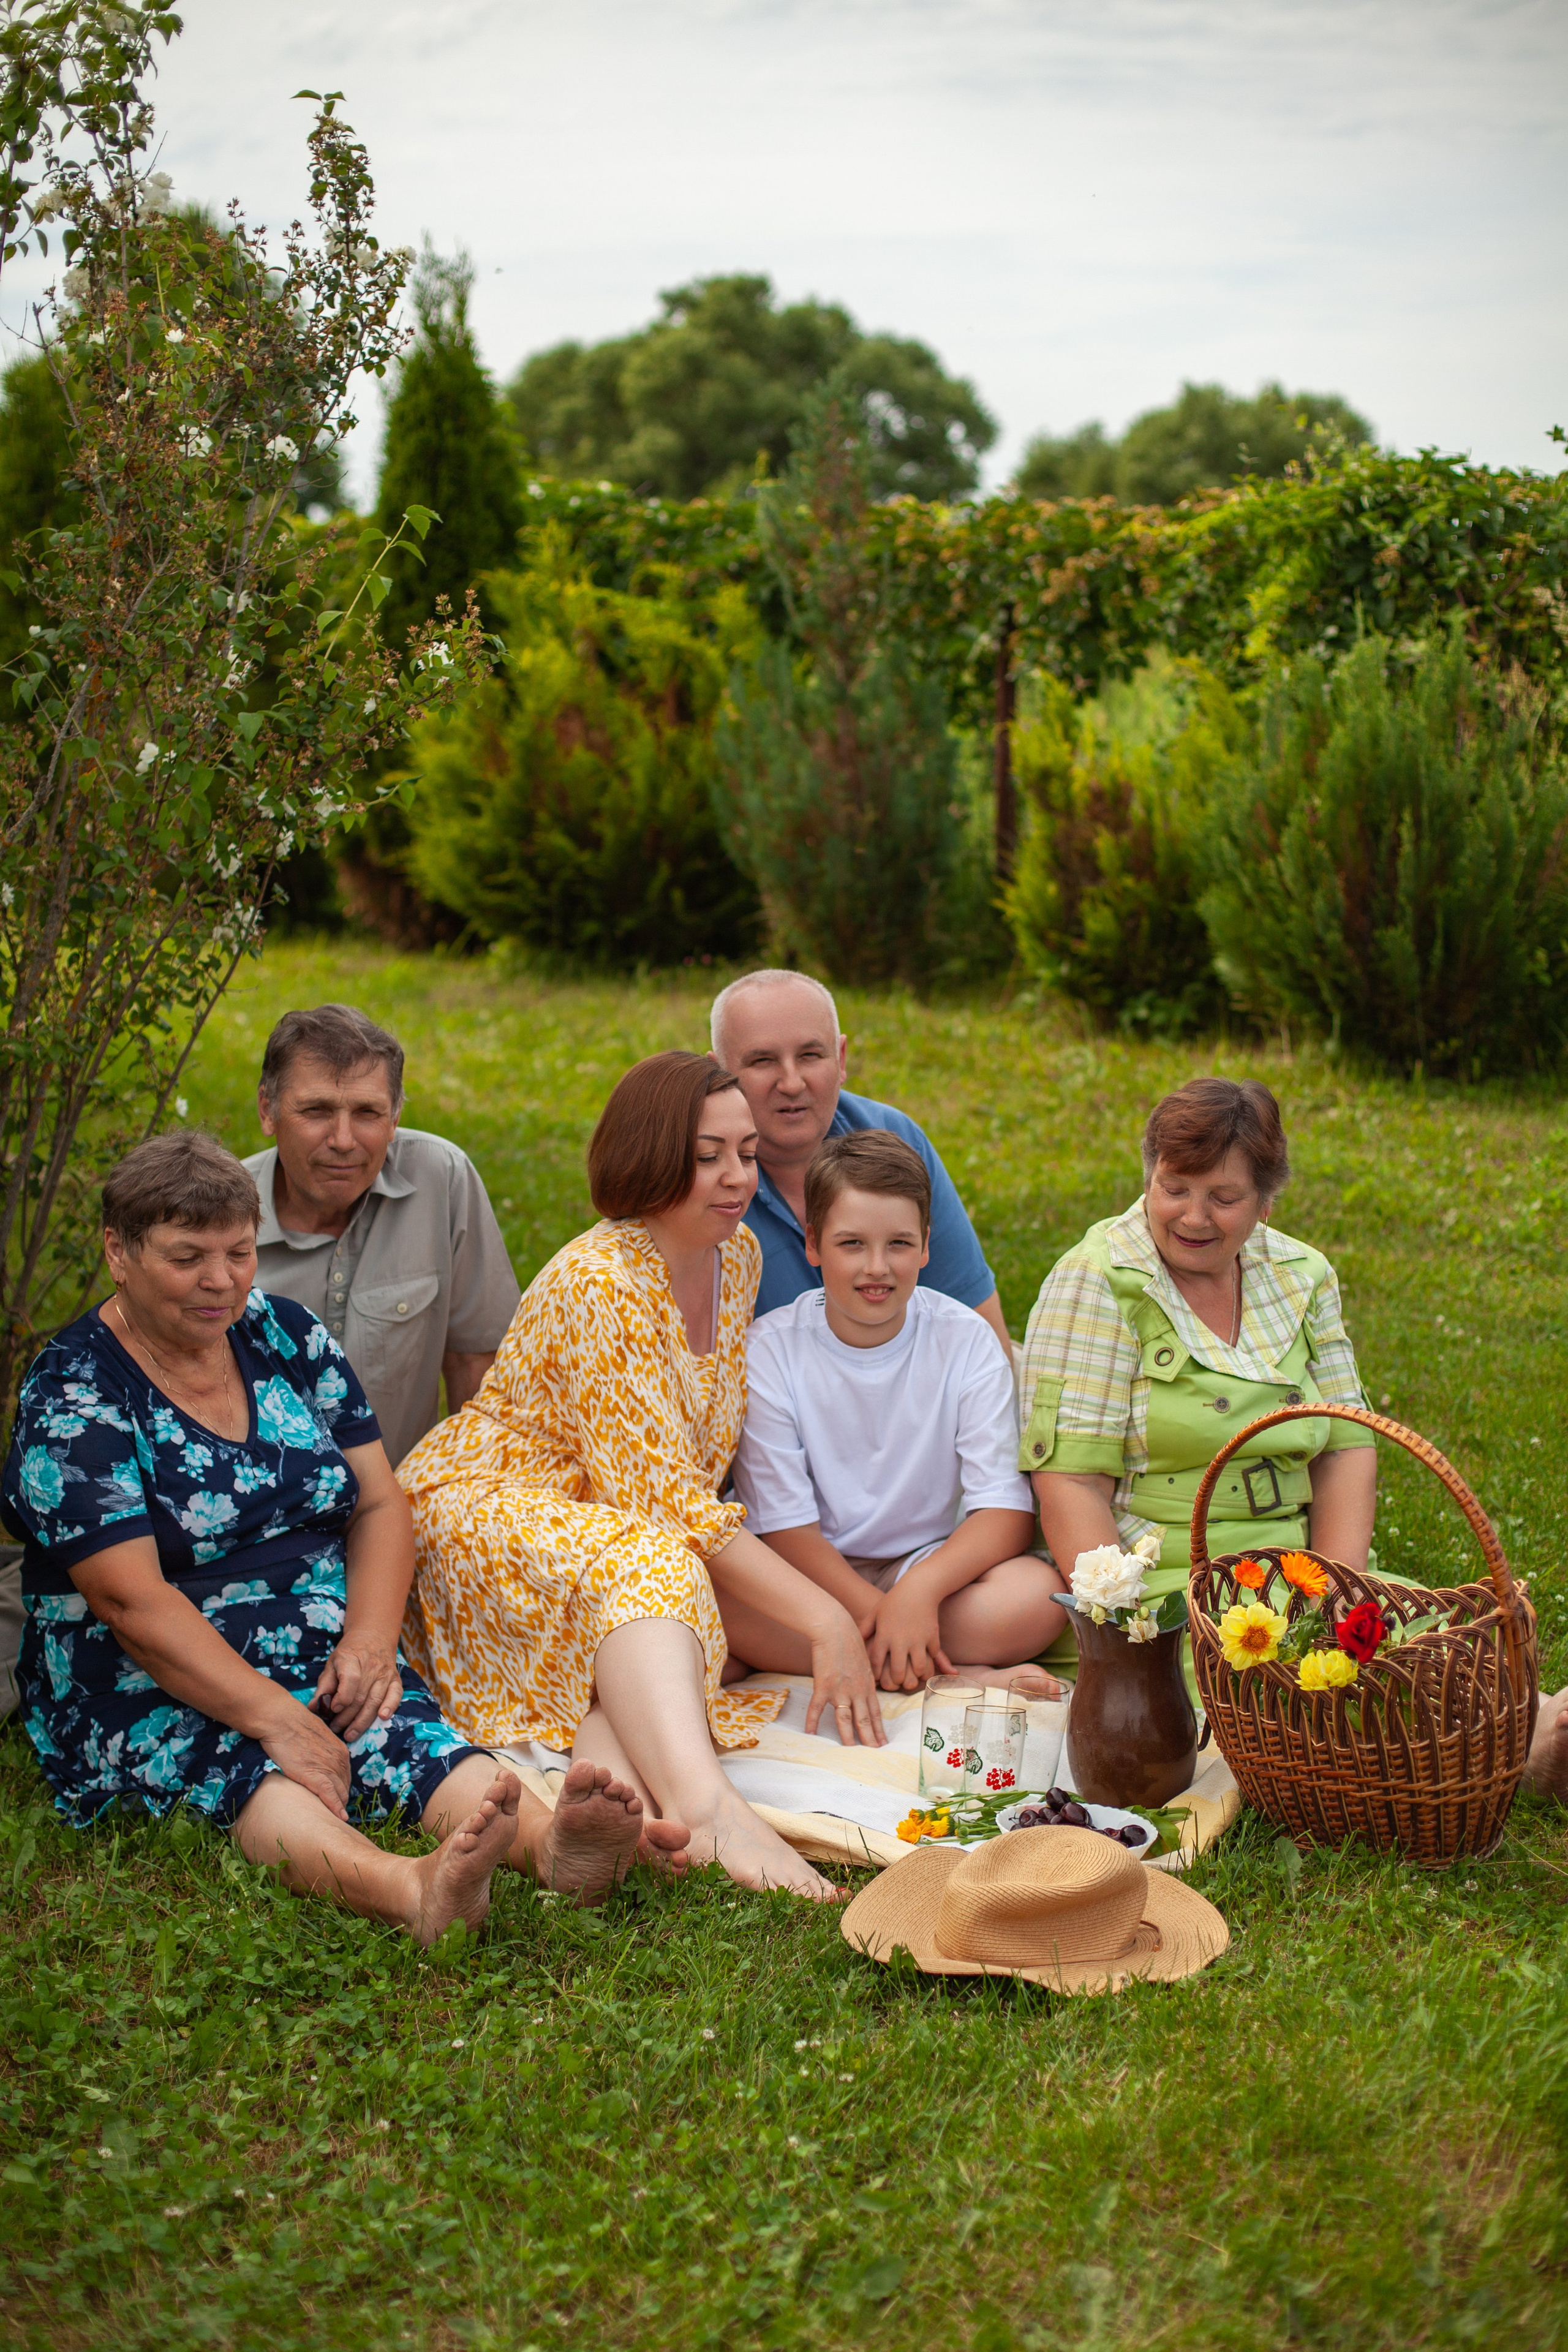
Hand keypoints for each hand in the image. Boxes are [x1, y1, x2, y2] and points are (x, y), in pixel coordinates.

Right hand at [259, 1697, 351, 1817]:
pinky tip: (339, 1818)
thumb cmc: (293, 1724)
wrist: (281, 1720)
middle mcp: (339, 1761)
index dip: (340, 1789)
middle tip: (334, 1812)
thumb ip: (323, 1749)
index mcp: (341, 1751)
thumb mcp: (316, 1735)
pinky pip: (331, 1796)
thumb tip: (317, 1759)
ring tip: (333, 1819)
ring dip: (337, 1806)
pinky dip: (335, 1808)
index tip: (335, 1798)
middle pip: (344, 1787)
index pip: (345, 1777)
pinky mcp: (316, 1776)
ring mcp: (329, 1768)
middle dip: (340, 1800)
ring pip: (339, 1794)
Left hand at [311, 1634, 401, 1742]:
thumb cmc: (349, 1654)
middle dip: (346, 1717)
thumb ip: (323, 1686)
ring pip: (375, 1701)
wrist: (373, 1636)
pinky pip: (395, 1695)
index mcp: (351, 1659)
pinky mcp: (395, 1679)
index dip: (341, 1697)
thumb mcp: (332, 1664)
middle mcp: (371, 1666)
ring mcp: (385, 1673)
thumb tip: (313, 1708)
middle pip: (360, 1697)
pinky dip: (390, 1707)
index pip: (350, 1679)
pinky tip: (382, 1718)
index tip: (332, 1709)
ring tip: (350, 1734)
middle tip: (335, 1728)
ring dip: (362, 1721)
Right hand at [804, 1608, 886, 1746]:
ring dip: (848, 1735)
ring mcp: (840, 1689)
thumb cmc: (849, 1641)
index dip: (878, 1729)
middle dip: (869, 1738)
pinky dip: (813, 1721)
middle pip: (864, 1719)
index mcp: (867, 1685)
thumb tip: (867, 1686)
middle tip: (873, 1752)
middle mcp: (857, 1690)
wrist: (835, 1629)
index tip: (882, 1743)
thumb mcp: (864, 1660)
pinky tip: (810, 1733)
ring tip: (851, 1750)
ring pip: (845, 1718)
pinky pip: (817, 1708)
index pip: (875, 1712)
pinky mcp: (823, 1685)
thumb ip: (865, 1677)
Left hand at [864, 1580, 954, 1691]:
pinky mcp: (932, 1637)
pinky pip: (932, 1656)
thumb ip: (864, 1629)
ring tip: (914, 1673)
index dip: (876, 1674)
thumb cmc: (894, 1601)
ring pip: (919, 1668)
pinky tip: (927, 1659)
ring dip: (917, 1673)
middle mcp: (900, 1639)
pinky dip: (931, 1659)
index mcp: (884, 1635)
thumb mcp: (875, 1613)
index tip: (879, 1678)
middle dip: (897, 1681)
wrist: (918, 1588)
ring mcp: (918, 1639)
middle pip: (898, 1672)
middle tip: (898, 1682)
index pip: (876, 1663)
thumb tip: (855, 1643)